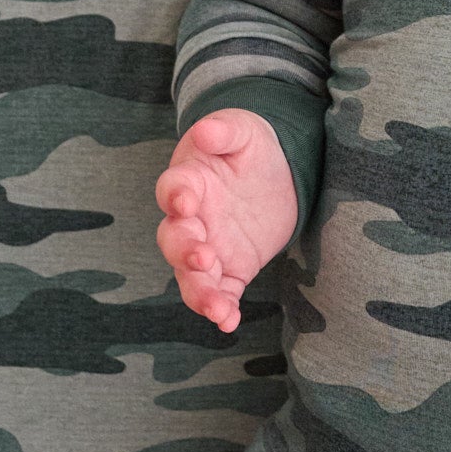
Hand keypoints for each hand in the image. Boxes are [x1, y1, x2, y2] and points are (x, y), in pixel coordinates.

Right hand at [155, 108, 297, 332]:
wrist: (277, 169)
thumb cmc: (249, 145)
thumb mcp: (242, 129)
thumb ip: (223, 130)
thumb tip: (206, 132)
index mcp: (188, 181)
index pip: (172, 190)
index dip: (175, 196)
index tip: (185, 203)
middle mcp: (191, 220)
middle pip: (175, 241)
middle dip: (185, 252)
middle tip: (203, 258)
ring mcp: (209, 247)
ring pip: (192, 276)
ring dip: (200, 293)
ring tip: (217, 308)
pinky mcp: (233, 267)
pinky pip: (222, 292)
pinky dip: (223, 308)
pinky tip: (228, 322)